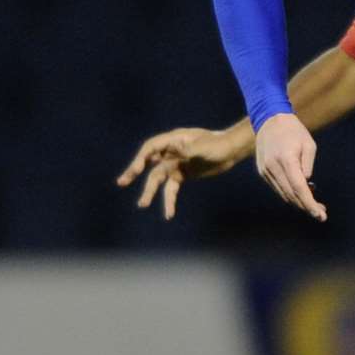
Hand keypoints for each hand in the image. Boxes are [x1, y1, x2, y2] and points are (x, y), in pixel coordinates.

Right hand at [116, 127, 243, 219]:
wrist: (232, 150)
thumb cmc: (219, 144)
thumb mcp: (205, 146)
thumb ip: (190, 148)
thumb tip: (176, 147)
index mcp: (173, 140)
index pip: (150, 148)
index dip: (140, 159)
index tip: (135, 170)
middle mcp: (171, 152)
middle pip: (148, 162)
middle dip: (134, 171)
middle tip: (121, 182)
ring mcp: (176, 163)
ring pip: (158, 178)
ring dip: (150, 191)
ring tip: (142, 204)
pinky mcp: (183, 174)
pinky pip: (171, 189)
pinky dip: (169, 200)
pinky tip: (169, 214)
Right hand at [255, 112, 327, 220]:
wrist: (270, 120)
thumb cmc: (294, 131)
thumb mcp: (309, 145)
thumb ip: (308, 166)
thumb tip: (307, 184)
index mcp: (286, 159)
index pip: (299, 188)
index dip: (310, 204)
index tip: (320, 215)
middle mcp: (273, 167)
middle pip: (291, 195)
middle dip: (307, 206)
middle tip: (321, 213)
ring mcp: (266, 170)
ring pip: (284, 194)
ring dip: (299, 202)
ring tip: (315, 205)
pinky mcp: (263, 171)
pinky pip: (278, 188)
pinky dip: (290, 194)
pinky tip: (301, 193)